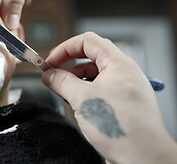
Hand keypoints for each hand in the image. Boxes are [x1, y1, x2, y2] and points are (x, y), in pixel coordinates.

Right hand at [42, 32, 176, 163]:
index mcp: (119, 64)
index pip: (88, 41)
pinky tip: (77, 106)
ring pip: (94, 76)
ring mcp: (123, 89)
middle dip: (69, 66)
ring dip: (76, 81)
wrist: (143, 158)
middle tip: (53, 75)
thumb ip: (62, 82)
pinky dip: (84, 94)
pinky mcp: (121, 104)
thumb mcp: (83, 99)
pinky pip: (99, 91)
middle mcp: (123, 74)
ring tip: (64, 93)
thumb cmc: (124, 129)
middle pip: (90, 58)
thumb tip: (49, 75)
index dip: (66, 48)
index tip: (51, 60)